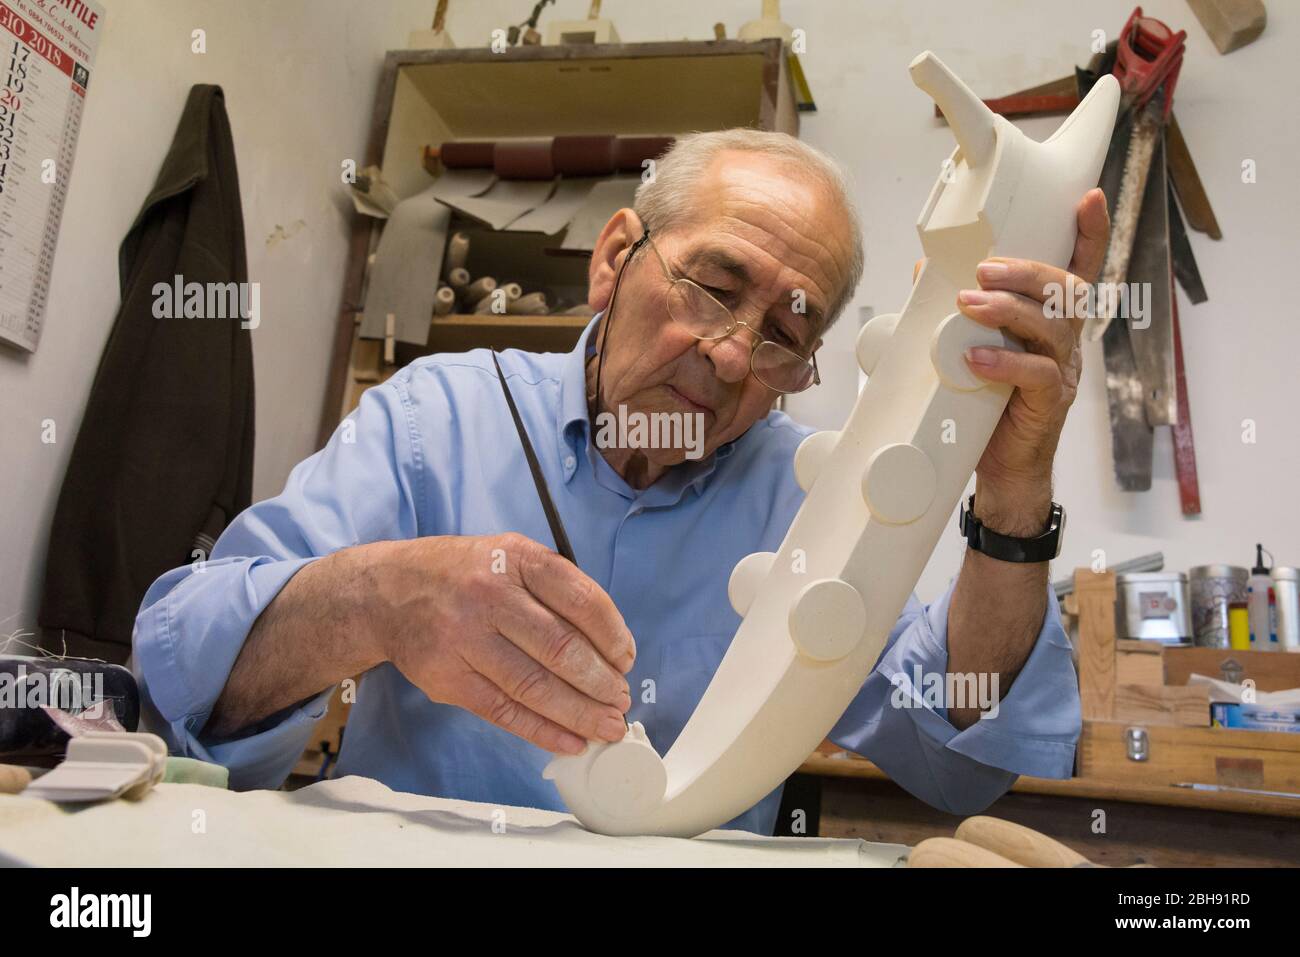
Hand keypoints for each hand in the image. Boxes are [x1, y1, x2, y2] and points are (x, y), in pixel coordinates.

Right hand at [368, 533, 634, 754]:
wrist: (389, 591)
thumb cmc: (468, 575)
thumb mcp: (511, 556)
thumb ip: (556, 589)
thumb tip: (609, 648)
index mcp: (517, 559)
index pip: (580, 599)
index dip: (612, 636)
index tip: (627, 660)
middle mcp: (490, 595)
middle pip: (560, 648)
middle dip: (600, 682)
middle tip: (622, 701)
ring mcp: (465, 638)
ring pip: (534, 686)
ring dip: (580, 713)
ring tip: (607, 727)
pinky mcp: (447, 677)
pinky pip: (504, 711)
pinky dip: (543, 731)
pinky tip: (572, 741)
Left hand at [954, 188, 1109, 529]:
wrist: (999, 468)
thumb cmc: (987, 402)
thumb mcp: (969, 347)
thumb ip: (956, 312)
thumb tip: (924, 270)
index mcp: (1051, 321)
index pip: (1079, 269)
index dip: (1090, 234)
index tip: (1090, 197)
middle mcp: (1066, 340)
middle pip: (1065, 290)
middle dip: (1026, 272)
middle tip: (983, 269)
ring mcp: (1063, 371)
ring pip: (1051, 327)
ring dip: (1008, 310)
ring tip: (969, 305)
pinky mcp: (1050, 403)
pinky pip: (1037, 376)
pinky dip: (1004, 363)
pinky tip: (974, 358)